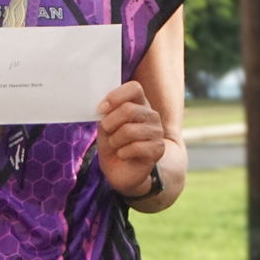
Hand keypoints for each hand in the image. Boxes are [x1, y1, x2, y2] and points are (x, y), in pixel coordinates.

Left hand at [96, 81, 164, 195]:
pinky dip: (123, 153)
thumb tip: (103, 106)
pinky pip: (136, 147)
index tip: (101, 109)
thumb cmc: (113, 144)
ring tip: (116, 146)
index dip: (115, 96)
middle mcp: (151, 115)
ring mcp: (157, 132)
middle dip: (110, 123)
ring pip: (129, 130)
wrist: (120, 171)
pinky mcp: (158, 149)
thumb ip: (106, 112)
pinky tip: (124, 155)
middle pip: (128, 109)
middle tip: (108, 133)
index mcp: (139, 104)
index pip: (134, 88)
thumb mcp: (105, 125)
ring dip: (115, 141)